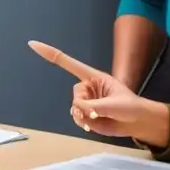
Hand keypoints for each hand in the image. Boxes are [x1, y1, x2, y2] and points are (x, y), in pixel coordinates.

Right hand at [27, 41, 169, 146]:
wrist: (136, 123)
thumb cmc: (130, 107)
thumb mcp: (114, 104)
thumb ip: (95, 106)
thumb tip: (79, 110)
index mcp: (93, 76)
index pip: (68, 63)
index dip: (50, 53)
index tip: (33, 44)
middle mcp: (87, 87)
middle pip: (74, 94)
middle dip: (84, 105)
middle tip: (98, 111)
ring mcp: (86, 101)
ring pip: (74, 108)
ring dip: (84, 116)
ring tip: (99, 118)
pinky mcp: (85, 114)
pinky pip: (76, 118)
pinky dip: (83, 123)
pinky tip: (94, 124)